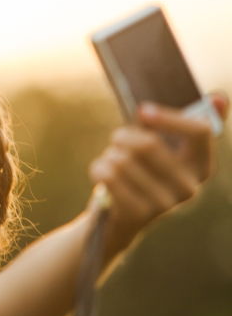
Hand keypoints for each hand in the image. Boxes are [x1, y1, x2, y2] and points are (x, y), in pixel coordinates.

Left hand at [87, 92, 227, 242]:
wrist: (120, 217)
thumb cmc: (141, 170)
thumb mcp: (161, 145)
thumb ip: (180, 122)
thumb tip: (218, 99)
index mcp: (201, 165)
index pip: (200, 131)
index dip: (169, 117)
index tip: (142, 111)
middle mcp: (190, 187)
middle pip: (149, 144)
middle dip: (123, 136)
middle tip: (118, 140)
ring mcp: (166, 204)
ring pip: (122, 159)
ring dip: (109, 155)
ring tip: (113, 164)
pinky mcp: (139, 214)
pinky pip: (108, 175)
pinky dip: (98, 168)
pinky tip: (103, 175)